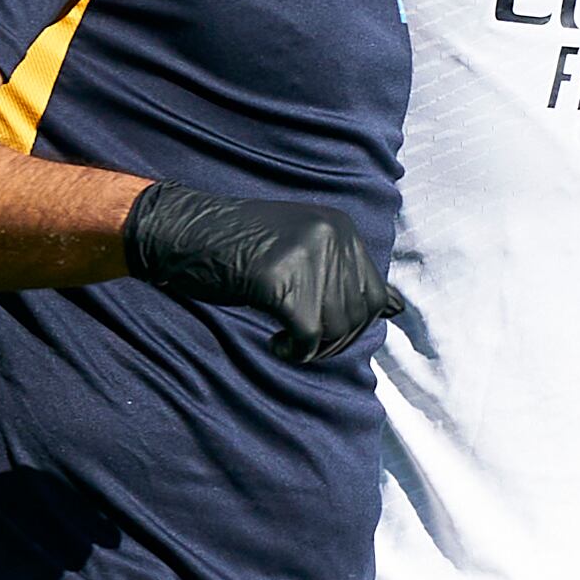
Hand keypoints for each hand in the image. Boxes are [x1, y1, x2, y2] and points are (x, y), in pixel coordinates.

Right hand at [122, 180, 403, 360]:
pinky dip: (294, 351)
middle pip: (357, 314)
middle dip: (333, 341)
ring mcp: (307, 255)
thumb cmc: (239, 249)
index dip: (350, 325)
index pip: (373, 294)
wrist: (182, 232)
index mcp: (342, 227)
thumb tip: (398, 308)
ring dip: (313, 348)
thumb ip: (347, 278)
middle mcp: (332, 235)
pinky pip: (308, 336)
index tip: (317, 329)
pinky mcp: (280, 279)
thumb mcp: (303, 254)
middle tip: (299, 341)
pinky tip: (275, 344)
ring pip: (335, 328)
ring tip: (285, 340)